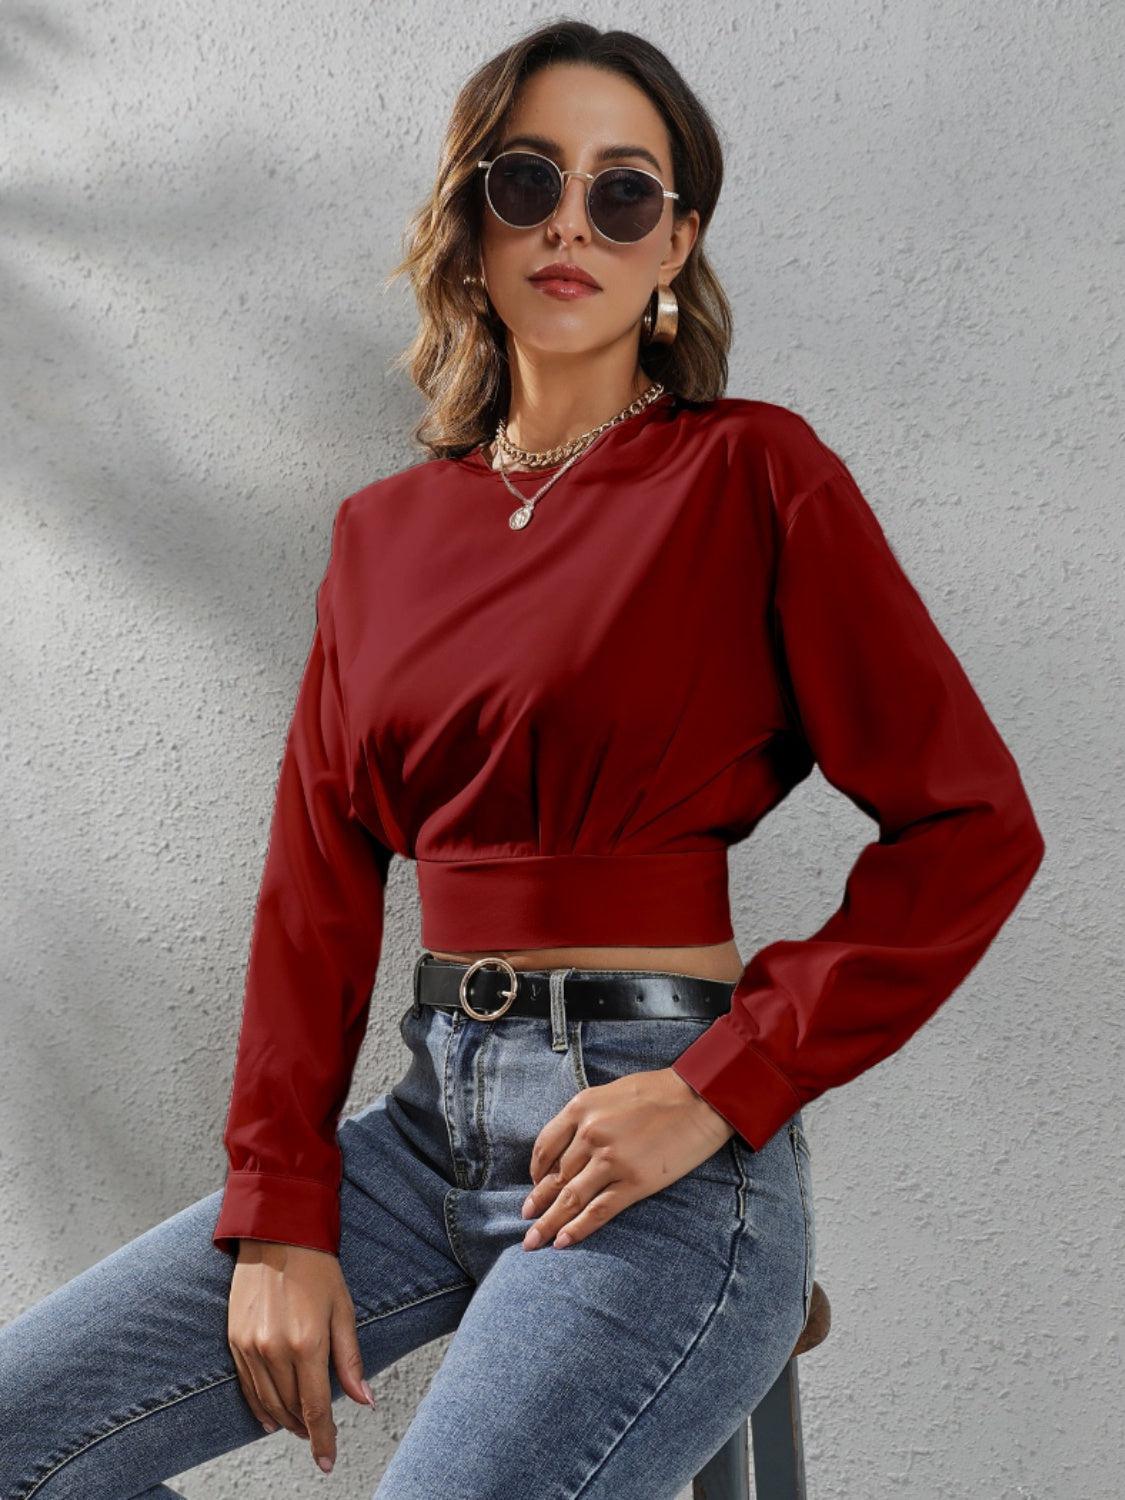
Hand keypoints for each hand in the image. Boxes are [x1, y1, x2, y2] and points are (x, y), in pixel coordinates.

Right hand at [227, 1240, 375, 1474]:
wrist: (277, 1234)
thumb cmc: (317, 1268)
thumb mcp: (343, 1309)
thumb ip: (350, 1359)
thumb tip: (363, 1399)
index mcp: (307, 1343)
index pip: (315, 1408)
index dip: (322, 1438)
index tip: (327, 1461)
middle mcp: (275, 1350)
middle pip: (291, 1408)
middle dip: (307, 1427)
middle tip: (320, 1435)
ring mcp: (251, 1347)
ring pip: (268, 1402)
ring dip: (285, 1420)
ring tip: (298, 1427)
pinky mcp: (234, 1340)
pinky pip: (247, 1386)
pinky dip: (259, 1407)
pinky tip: (269, 1418)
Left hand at [520, 1067, 735, 1250]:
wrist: (700, 1097)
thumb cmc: (659, 1091)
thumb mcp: (611, 1093)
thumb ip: (587, 1117)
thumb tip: (570, 1147)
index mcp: (581, 1108)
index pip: (545, 1147)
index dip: (536, 1172)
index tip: (535, 1186)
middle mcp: (590, 1134)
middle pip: (556, 1177)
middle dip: (538, 1203)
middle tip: (525, 1222)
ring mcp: (611, 1160)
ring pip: (571, 1198)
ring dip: (549, 1223)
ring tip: (533, 1241)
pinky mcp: (634, 1182)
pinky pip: (598, 1211)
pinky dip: (578, 1229)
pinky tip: (563, 1242)